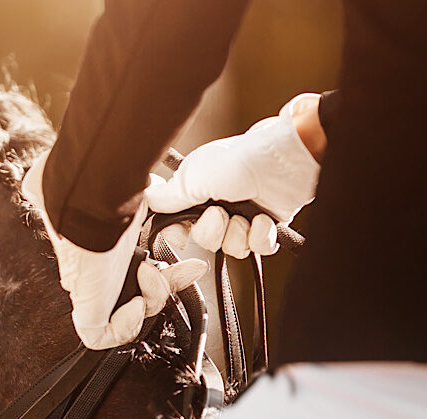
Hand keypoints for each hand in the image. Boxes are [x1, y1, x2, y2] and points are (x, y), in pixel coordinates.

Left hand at [23, 154, 206, 349]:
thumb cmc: (103, 186)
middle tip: (186, 270)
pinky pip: (103, 336)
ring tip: (150, 275)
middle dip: (167, 286)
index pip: (138, 275)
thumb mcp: (137, 194)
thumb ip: (149, 198)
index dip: (166, 274)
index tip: (189, 264)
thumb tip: (163, 193)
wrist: (90, 196)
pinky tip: (135, 301)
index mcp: (108, 250)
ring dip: (154, 298)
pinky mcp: (86, 308)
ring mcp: (92, 291)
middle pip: (139, 296)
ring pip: (130, 315)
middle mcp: (99, 272)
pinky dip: (126, 325)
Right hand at [145, 93, 322, 257]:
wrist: (282, 160)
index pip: (177, 227)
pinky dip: (261, 236)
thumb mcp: (191, 178)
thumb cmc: (235, 161)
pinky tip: (264, 219)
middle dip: (213, 231)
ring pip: (231, 249)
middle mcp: (217, 207)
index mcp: (195, 195)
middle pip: (204, 241)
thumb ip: (166, 196)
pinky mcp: (267, 225)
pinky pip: (258, 249)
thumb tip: (144, 198)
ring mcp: (243, 216)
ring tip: (247, 215)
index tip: (183, 232)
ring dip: (238, 234)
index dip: (178, 234)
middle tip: (221, 213)